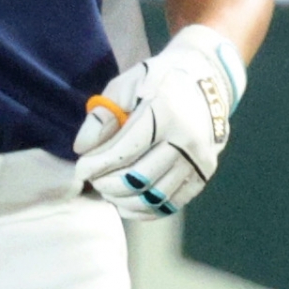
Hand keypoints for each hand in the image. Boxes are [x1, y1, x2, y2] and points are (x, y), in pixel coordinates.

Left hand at [73, 24, 243, 218]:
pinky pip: (172, 203)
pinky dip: (146, 210)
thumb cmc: (160, 78)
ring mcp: (199, 160)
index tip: (80, 170)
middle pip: (138, 178)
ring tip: (107, 190)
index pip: (124, 151)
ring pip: (154, 195)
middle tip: (93, 180)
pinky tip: (128, 203)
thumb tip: (83, 148)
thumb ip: (103, 114)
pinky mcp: (204, 174)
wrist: (208, 80)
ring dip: (124, 199)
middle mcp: (186, 140)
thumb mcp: (127, 83)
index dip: (97, 165)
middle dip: (107, 184)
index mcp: (165, 113)